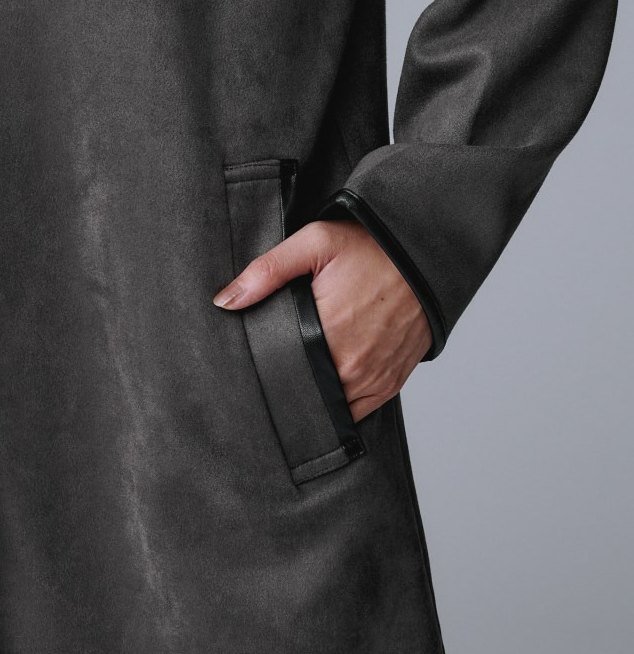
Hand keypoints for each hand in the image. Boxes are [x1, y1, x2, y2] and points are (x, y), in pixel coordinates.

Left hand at [212, 220, 431, 422]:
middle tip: (267, 379)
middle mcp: (353, 365)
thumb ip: (267, 272)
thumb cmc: (372, 246)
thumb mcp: (315, 243)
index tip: (250, 374)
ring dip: (313, 400)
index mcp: (328, 334)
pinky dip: (341, 405)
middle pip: (305, 395)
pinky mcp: (391, 382)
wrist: (428, 252)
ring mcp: (375, 378)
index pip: (282, 376)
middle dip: (285, 390)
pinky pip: (359, 410)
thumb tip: (225, 301)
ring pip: (332, 409)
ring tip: (294, 386)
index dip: (264, 378)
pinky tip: (324, 391)